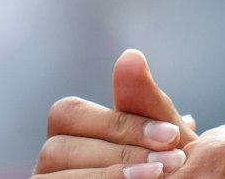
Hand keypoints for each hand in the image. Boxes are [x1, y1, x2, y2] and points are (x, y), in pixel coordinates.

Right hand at [31, 50, 224, 178]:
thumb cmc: (174, 174)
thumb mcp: (165, 144)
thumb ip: (145, 104)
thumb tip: (130, 57)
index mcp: (70, 135)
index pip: (69, 114)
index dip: (119, 122)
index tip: (171, 134)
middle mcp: (50, 163)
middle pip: (57, 145)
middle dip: (118, 150)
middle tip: (172, 162)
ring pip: (55, 174)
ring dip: (112, 173)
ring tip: (159, 177)